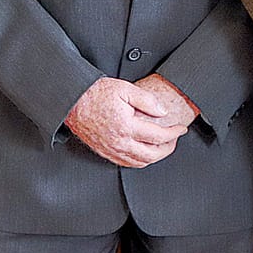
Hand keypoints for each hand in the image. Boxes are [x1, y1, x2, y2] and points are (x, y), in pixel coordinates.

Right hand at [66, 76, 189, 166]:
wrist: (71, 100)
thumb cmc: (94, 93)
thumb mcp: (125, 89)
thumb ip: (147, 100)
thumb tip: (162, 112)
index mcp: (126, 127)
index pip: (158, 136)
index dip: (174, 133)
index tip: (181, 129)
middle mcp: (118, 142)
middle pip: (152, 155)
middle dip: (168, 148)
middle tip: (174, 138)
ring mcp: (110, 149)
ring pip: (139, 162)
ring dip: (155, 156)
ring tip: (162, 146)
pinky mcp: (103, 151)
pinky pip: (126, 163)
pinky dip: (139, 161)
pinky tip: (144, 152)